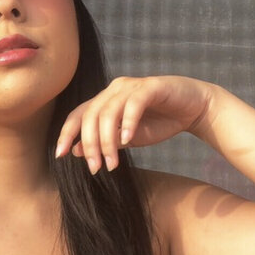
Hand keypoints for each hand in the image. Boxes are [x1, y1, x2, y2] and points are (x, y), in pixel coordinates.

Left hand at [55, 75, 214, 172]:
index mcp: (105, 100)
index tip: (60, 154)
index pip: (78, 115)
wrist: (194, 109)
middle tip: (95, 168)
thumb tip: (76, 150)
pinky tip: (128, 140)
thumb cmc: (159, 123)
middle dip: (90, 144)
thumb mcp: (128, 138)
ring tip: (112, 162)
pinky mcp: (152, 87)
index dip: (67, 133)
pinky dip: (128, 122)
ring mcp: (132, 86)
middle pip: (90, 115)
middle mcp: (115, 89)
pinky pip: (134, 104)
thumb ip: (105, 142)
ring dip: (107, 140)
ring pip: (109, 111)